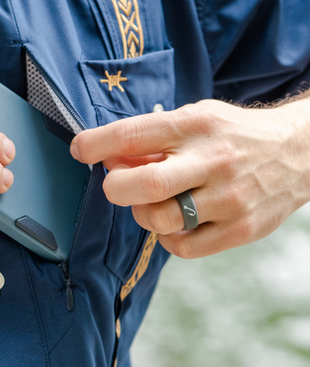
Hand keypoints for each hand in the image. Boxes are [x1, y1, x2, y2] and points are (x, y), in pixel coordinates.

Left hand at [70, 98, 309, 257]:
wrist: (299, 152)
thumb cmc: (230, 135)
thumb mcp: (193, 119)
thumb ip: (152, 140)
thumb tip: (108, 160)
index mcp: (195, 125)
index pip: (133, 134)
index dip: (96, 144)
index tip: (79, 150)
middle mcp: (213, 160)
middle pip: (146, 184)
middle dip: (116, 188)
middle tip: (115, 185)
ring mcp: (229, 197)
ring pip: (161, 220)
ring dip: (141, 214)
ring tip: (152, 202)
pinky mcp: (241, 229)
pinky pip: (183, 247)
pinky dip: (167, 238)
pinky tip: (176, 222)